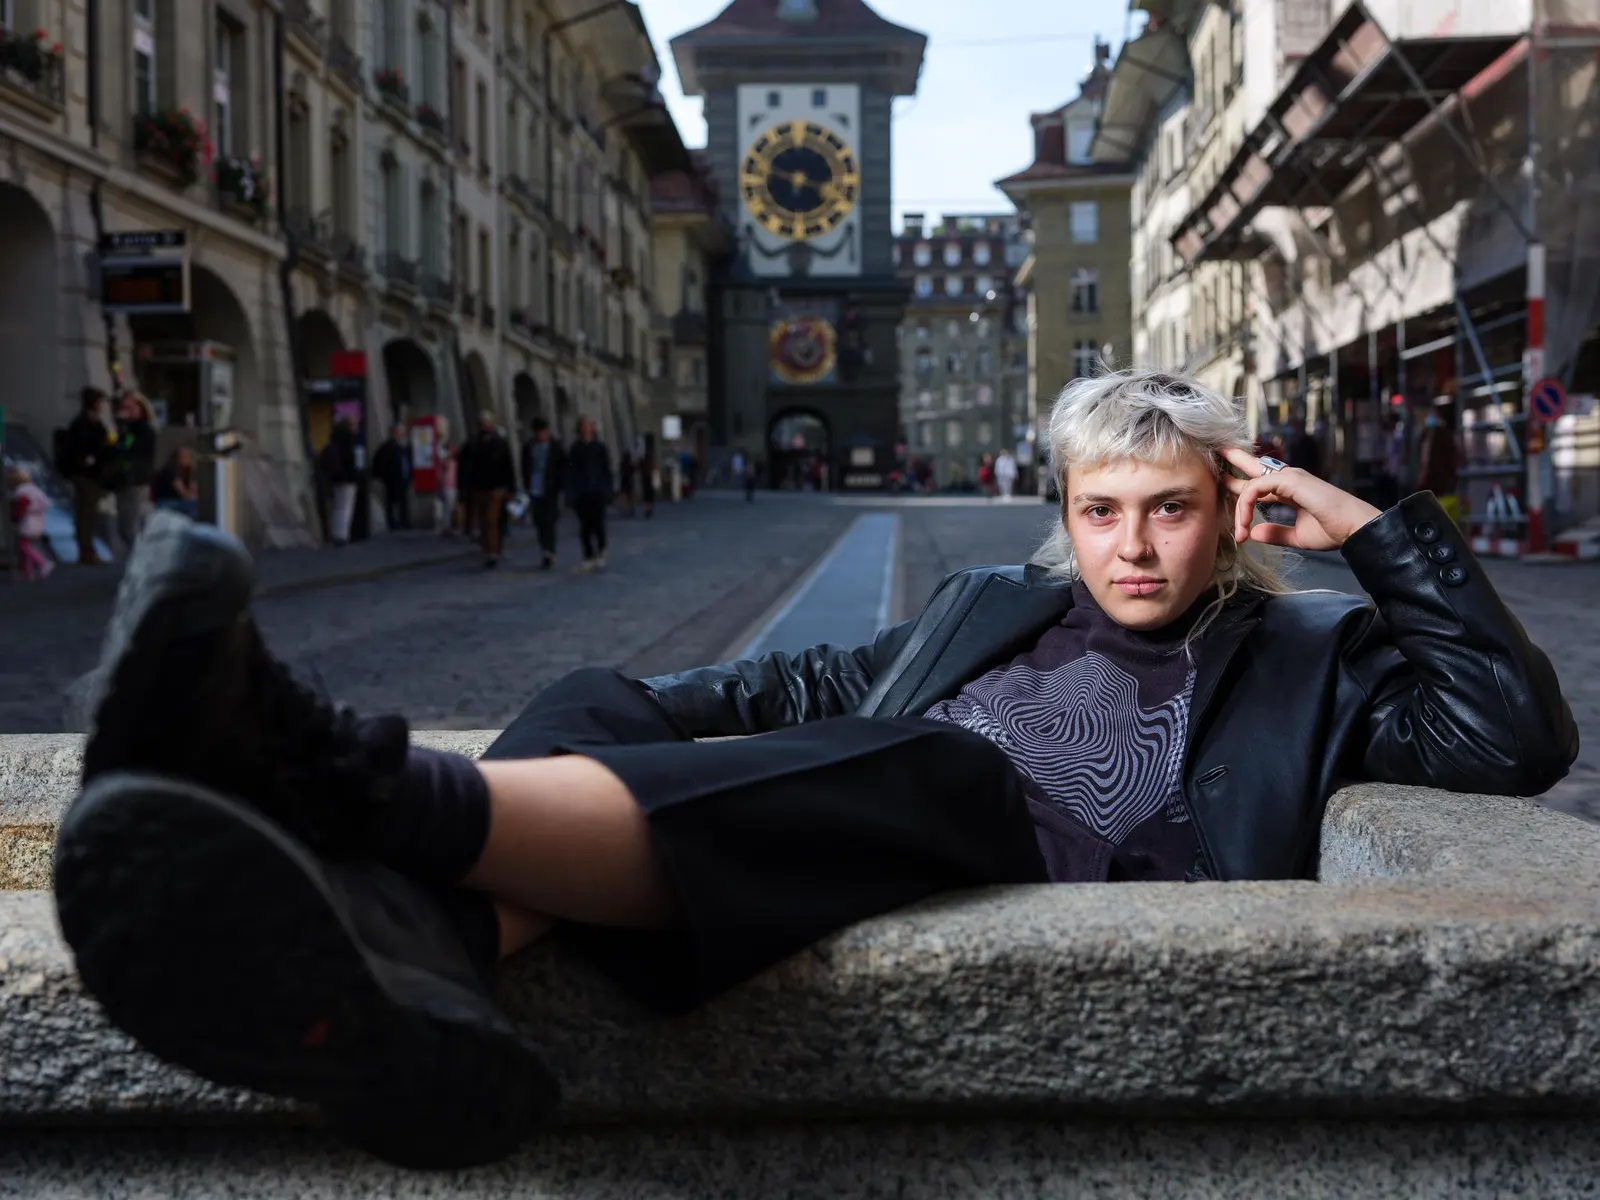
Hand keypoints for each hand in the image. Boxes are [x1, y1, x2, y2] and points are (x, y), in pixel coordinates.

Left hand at [1220, 447, 1381, 551]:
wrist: (1354, 529)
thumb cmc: (1334, 530)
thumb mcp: (1297, 535)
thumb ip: (1276, 533)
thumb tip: (1255, 533)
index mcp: (1290, 490)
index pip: (1259, 483)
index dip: (1240, 487)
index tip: (1223, 491)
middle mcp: (1289, 479)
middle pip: (1253, 466)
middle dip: (1233, 460)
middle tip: (1216, 452)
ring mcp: (1289, 477)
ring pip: (1249, 484)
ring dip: (1238, 508)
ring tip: (1237, 533)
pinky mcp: (1290, 480)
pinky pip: (1255, 489)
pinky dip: (1246, 507)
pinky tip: (1245, 526)